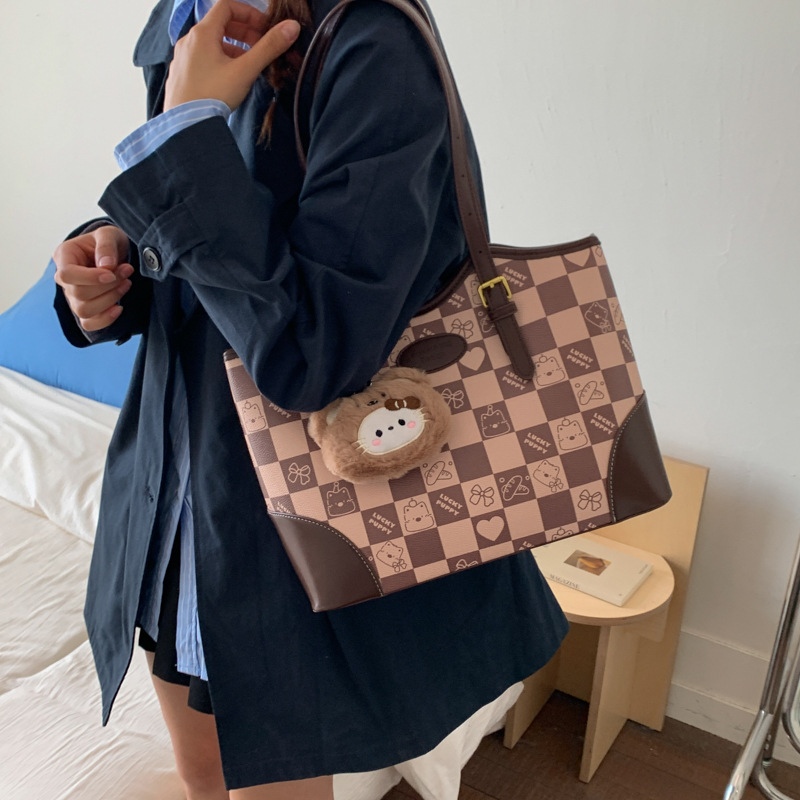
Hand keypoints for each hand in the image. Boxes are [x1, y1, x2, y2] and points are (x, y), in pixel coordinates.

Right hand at [54, 225, 133, 331]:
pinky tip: (120, 307)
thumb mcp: (109, 234)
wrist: (114, 252)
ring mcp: (72, 296)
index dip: (90, 278)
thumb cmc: (108, 241)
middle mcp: (64, 279)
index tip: (112, 273)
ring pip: (84, 310)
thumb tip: (106, 266)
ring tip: (126, 283)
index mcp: (64, 256)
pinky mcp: (85, 309)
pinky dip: (105, 319)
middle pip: (79, 294)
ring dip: (110, 299)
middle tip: (127, 271)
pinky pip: (89, 324)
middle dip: (108, 286)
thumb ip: (106, 246)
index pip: (67, 274)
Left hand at [164, 0, 300, 111]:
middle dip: (243, 32)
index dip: (249, 13)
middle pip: (218, 24)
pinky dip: (218, 60)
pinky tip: (228, 79)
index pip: (226, 6)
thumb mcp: (246, 70)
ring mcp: (182, 58)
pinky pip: (201, 59)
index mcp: (202, 33)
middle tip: (260, 47)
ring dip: (231, 48)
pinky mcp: (180, 75)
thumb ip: (269, 48)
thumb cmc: (213, 95)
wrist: (186, 125)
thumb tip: (291, 27)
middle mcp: (188, 40)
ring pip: (210, 43)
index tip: (264, 28)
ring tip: (247, 64)